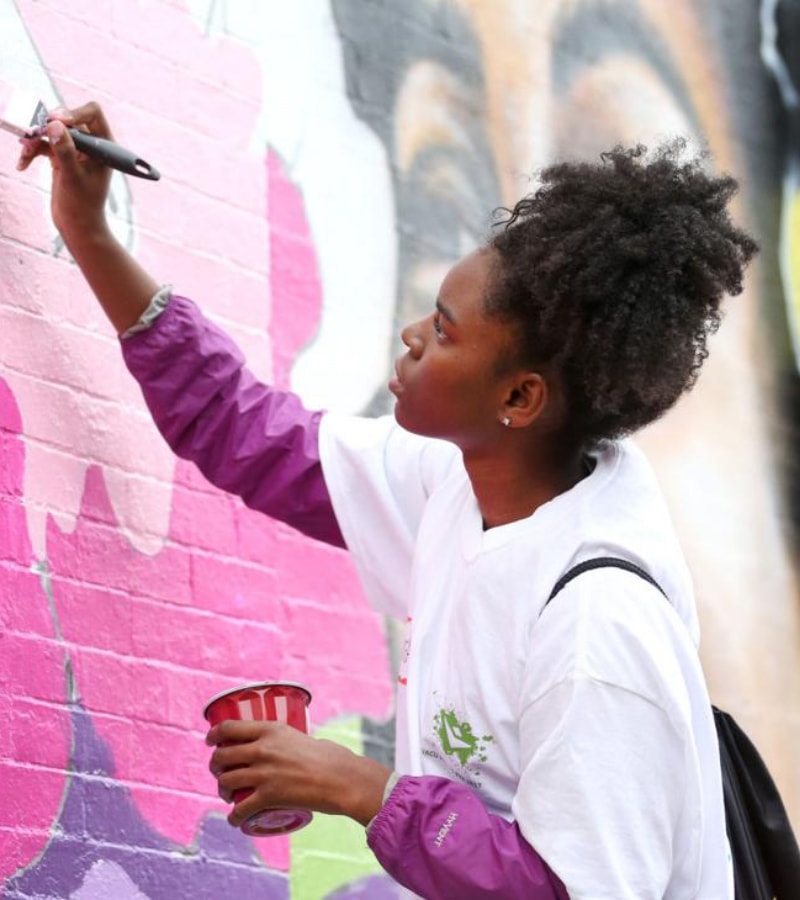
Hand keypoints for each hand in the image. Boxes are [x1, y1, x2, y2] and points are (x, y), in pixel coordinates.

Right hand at [17, 102, 112, 243]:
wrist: (77, 228)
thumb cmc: (82, 206)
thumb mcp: (72, 178)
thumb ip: (65, 151)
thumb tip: (55, 124)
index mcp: (104, 147)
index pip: (92, 113)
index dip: (73, 112)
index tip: (55, 121)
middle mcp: (91, 145)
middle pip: (67, 119)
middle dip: (48, 125)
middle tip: (33, 132)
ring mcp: (75, 151)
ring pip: (51, 131)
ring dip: (35, 138)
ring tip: (25, 151)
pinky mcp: (61, 158)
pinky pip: (43, 145)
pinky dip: (32, 151)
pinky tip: (22, 164)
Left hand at [206, 720, 391, 827]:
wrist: (341, 778)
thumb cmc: (329, 757)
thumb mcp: (301, 737)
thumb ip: (283, 741)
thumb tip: (280, 749)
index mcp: (270, 729)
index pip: (229, 728)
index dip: (214, 735)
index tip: (210, 740)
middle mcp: (262, 749)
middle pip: (222, 756)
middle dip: (215, 765)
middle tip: (220, 771)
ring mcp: (263, 773)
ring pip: (226, 781)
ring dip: (222, 790)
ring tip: (228, 795)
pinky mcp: (268, 797)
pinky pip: (240, 810)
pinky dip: (234, 817)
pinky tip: (235, 820)